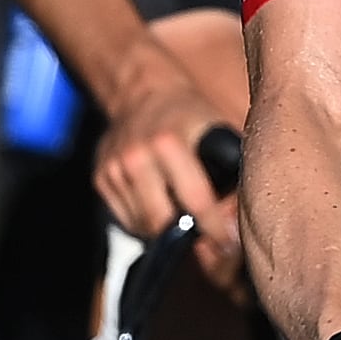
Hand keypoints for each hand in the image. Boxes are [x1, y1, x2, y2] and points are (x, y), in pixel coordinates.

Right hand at [96, 44, 242, 291]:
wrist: (142, 93)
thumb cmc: (191, 115)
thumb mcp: (217, 132)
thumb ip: (230, 174)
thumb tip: (240, 224)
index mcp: (169, 142)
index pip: (196, 201)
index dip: (215, 230)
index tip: (230, 246)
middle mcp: (137, 157)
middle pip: (162, 223)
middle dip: (188, 238)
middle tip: (209, 243)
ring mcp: (115, 169)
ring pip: (143, 226)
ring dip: (166, 232)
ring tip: (186, 222)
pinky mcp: (101, 179)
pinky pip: (126, 219)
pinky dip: (146, 222)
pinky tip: (162, 206)